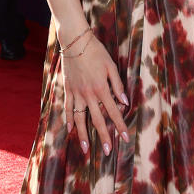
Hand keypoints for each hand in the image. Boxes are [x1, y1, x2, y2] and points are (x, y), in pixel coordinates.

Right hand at [61, 31, 129, 155]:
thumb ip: (118, 85)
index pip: (113, 112)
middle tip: (108, 151)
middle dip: (104, 136)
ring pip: (80, 118)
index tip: (125, 138)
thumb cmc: (96, 52)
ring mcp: (76, 93)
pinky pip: (68, 108)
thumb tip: (125, 102)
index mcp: (102, 88)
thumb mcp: (111, 66)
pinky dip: (69, 119)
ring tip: (86, 149)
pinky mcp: (68, 90)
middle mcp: (88, 94)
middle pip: (97, 120)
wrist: (74, 42)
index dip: (120, 126)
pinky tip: (70, 130)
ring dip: (83, 135)